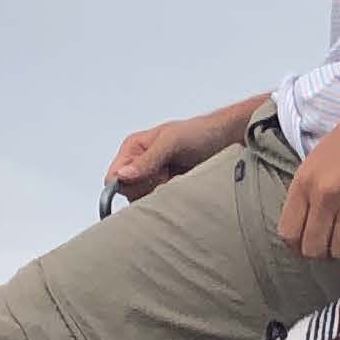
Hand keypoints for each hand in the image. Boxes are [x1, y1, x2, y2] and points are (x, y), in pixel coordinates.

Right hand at [104, 98, 260, 204]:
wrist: (226, 140)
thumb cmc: (200, 133)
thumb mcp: (172, 141)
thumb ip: (147, 159)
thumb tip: (123, 175)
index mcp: (133, 148)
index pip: (113, 178)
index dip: (128, 184)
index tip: (151, 179)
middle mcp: (139, 165)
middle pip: (127, 193)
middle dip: (148, 189)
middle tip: (169, 176)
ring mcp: (153, 180)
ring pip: (143, 202)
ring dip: (161, 195)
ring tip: (178, 179)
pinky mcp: (167, 192)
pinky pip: (159, 206)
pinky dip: (170, 200)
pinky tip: (182, 186)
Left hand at [276, 85, 339, 259]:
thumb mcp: (318, 158)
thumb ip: (308, 190)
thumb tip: (305, 228)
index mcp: (304, 180)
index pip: (288, 233)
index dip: (298, 246)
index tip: (311, 243)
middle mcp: (325, 193)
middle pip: (313, 249)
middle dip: (324, 252)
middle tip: (337, 242)